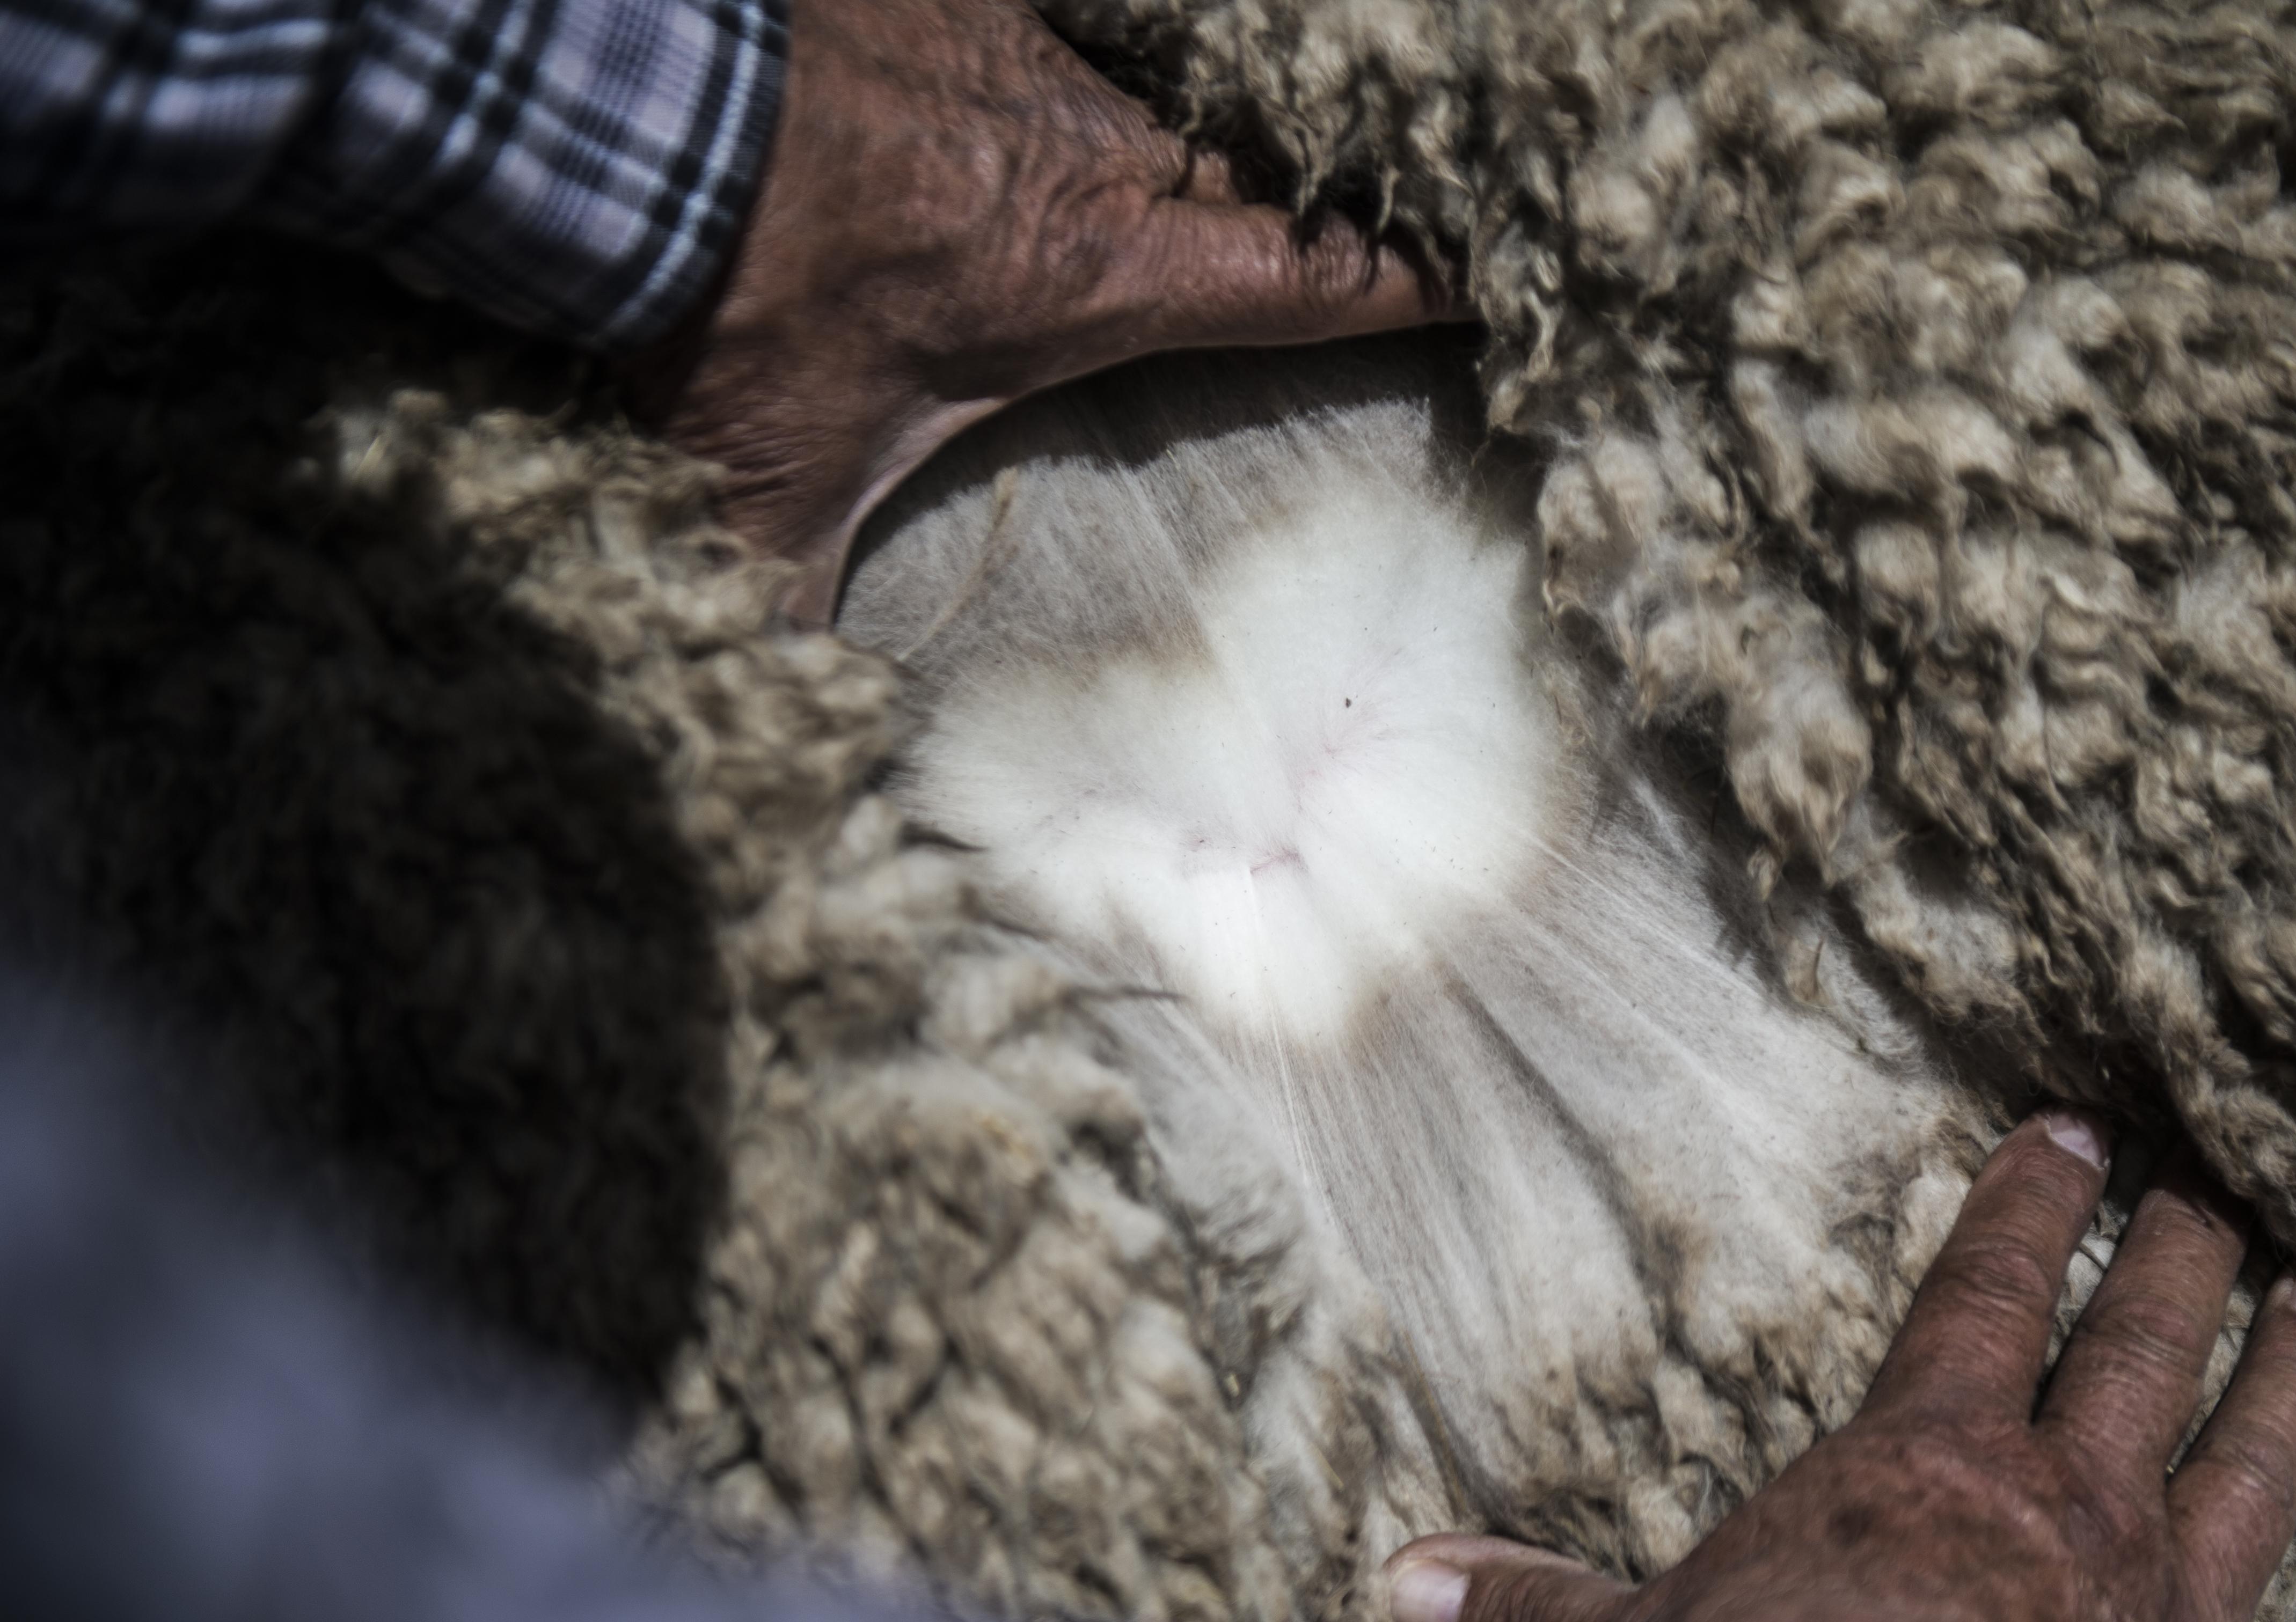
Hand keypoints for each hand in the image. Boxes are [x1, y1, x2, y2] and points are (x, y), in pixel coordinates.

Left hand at [622, 0, 1445, 624]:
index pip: (1316, 275)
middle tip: (1393, 193)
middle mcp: (1096, 152)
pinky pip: (1083, 26)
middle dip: (1329, 185)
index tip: (1496, 276)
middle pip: (1261, 168)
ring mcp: (1034, 55)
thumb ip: (795, 592)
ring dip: (1204, 124)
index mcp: (1101, 274)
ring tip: (1246, 140)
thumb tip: (785, 706)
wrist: (624, 107)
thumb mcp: (772, 477)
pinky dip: (1102, 63)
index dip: (1417, 280)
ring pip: (1173, 88)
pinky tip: (1079, 84)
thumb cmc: (724, 304)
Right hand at [1384, 1115, 2295, 1621]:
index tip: (2071, 1138)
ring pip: (2257, 1468)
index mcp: (1928, 1466)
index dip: (2026, 1210)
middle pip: (2137, 1352)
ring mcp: (2175, 1621)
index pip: (1985, 1294)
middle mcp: (2069, 1513)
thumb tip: (1392, 1584)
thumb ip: (1529, 1616)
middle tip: (2221, 1200)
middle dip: (2178, 1268)